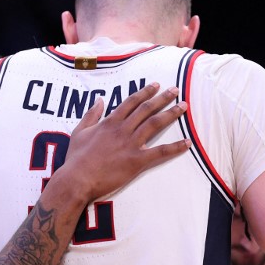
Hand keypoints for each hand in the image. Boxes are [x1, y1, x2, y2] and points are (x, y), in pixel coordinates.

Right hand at [58, 83, 190, 200]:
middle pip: (146, 109)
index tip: (156, 85)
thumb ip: (91, 115)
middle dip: (163, 98)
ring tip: (183, 107)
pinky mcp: (137, 160)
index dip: (145, 92)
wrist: (78, 179)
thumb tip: (100, 100)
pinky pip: (160, 152)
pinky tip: (187, 142)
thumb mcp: (79, 131)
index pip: (131, 102)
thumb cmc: (77, 158)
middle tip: (176, 90)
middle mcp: (123, 129)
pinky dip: (175, 147)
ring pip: (155, 124)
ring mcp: (131, 144)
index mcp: (110, 122)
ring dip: (171, 114)